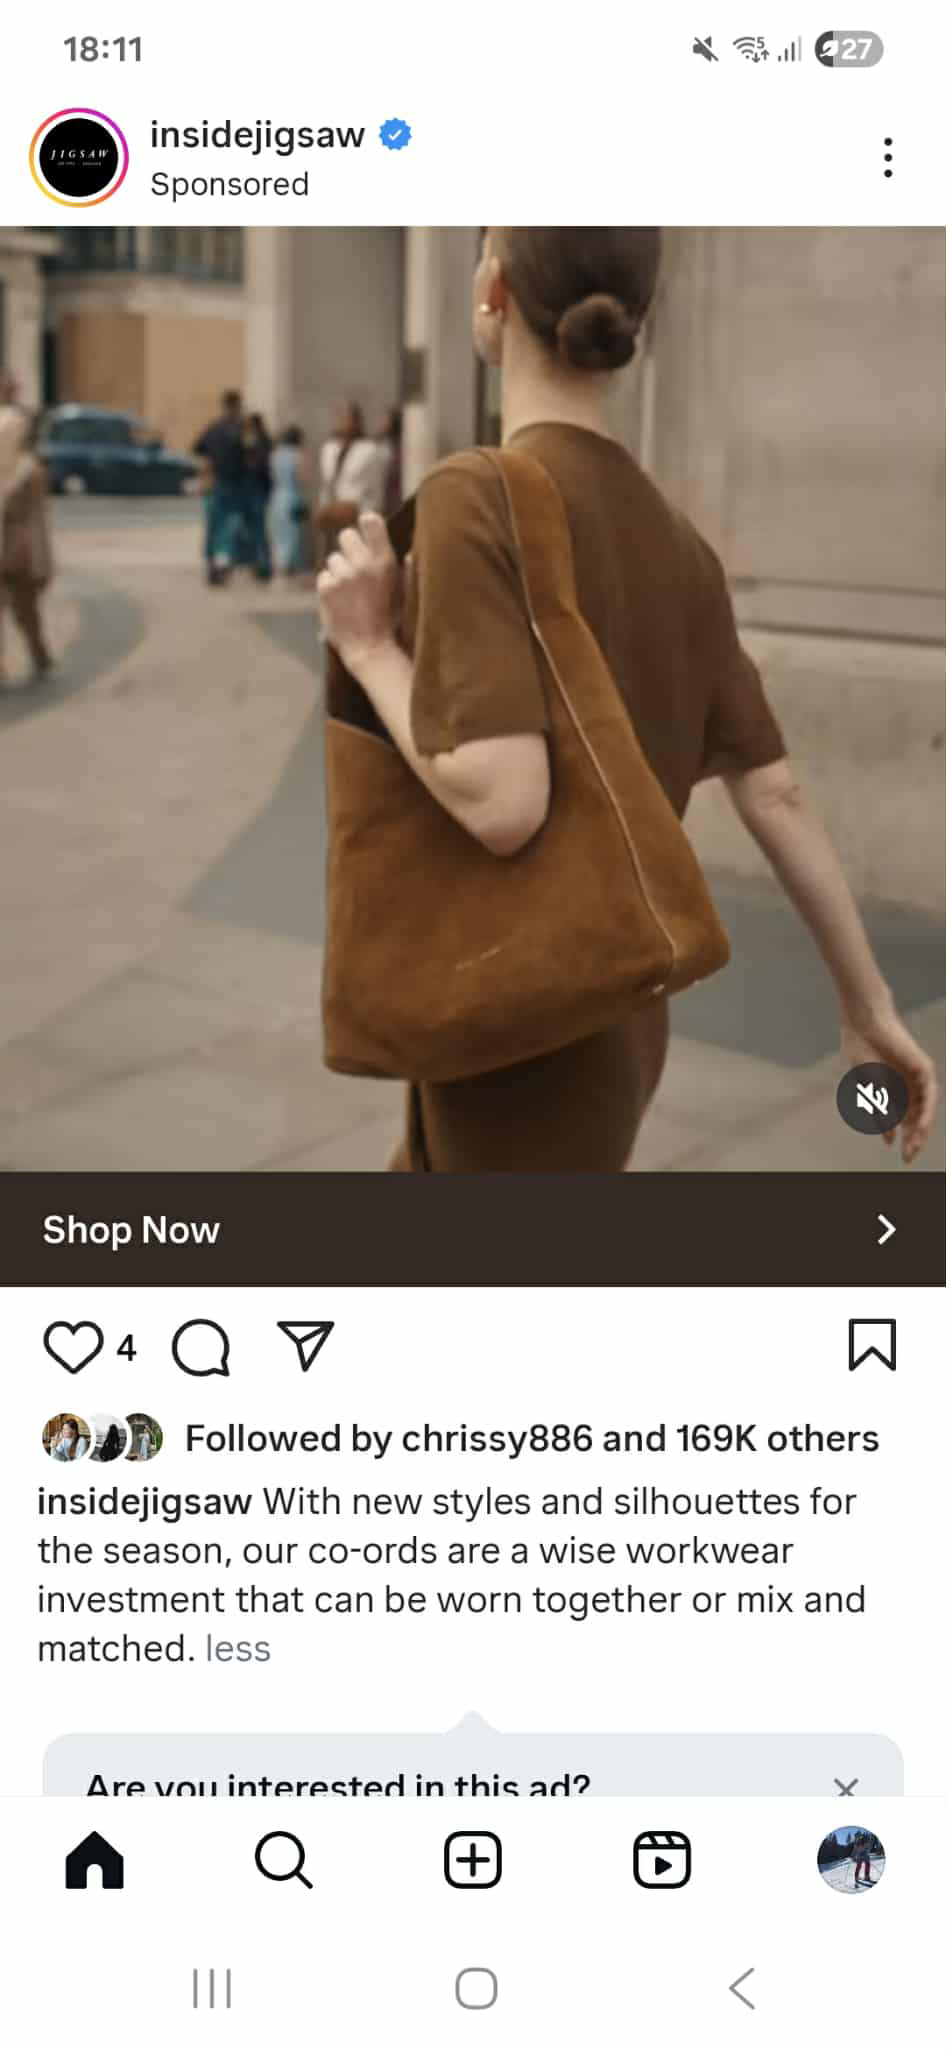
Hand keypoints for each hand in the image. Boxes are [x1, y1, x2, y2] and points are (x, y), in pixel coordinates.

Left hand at [317, 513, 399, 672]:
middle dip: (350, 549)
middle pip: (346, 535)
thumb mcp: (405, 593)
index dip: (367, 525)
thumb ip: (405, 569)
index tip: (367, 532)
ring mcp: (342, 576)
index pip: (370, 520)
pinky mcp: (326, 588)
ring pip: (333, 559)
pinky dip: (329, 587)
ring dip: (339, 571)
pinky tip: (341, 602)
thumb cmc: (392, 621)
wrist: (371, 649)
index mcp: (385, 560)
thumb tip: (408, 551)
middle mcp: (362, 564)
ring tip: (351, 592)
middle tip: (356, 567)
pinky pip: (324, 577)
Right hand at [841, 1004, 938, 1162]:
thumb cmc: (861, 1052)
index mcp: (892, 1092)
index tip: (899, 1155)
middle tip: (909, 1157)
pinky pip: (929, 1095)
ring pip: (923, 1110)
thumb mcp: (869, 1090)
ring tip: (914, 1146)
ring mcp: (916, 1079)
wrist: (864, 1024)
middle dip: (912, 1139)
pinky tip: (921, 1126)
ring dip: (920, 1129)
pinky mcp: (924, 1069)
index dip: (902, 1139)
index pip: (903, 1121)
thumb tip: (890, 1140)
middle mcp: (907, 1087)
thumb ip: (881, 1113)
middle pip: (915, 1119)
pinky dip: (926, 1111)